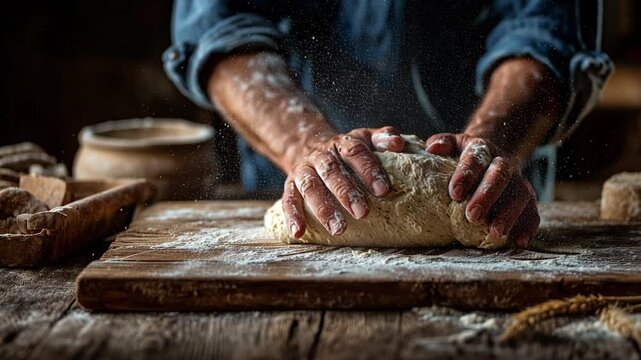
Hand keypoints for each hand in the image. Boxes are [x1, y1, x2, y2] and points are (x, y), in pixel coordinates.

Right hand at [283, 127, 404, 237]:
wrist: (309, 146)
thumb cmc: (348, 152)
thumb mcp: (365, 139)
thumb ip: (383, 139)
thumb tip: (398, 143)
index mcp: (342, 144)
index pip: (355, 152)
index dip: (368, 170)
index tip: (383, 190)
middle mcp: (320, 155)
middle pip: (331, 171)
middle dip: (346, 192)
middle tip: (363, 213)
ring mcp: (303, 170)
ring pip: (310, 186)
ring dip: (323, 208)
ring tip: (338, 230)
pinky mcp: (290, 185)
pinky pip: (288, 199)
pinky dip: (292, 215)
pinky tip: (299, 232)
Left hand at [425, 133, 539, 247]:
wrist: (490, 156)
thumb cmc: (463, 156)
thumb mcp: (452, 145)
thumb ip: (442, 143)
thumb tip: (432, 149)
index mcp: (482, 148)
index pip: (476, 158)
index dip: (466, 174)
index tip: (454, 193)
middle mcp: (504, 162)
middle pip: (500, 175)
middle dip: (487, 196)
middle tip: (472, 216)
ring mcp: (519, 181)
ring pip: (520, 195)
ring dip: (509, 214)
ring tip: (495, 232)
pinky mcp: (528, 199)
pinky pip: (533, 211)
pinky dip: (529, 227)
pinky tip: (519, 241)